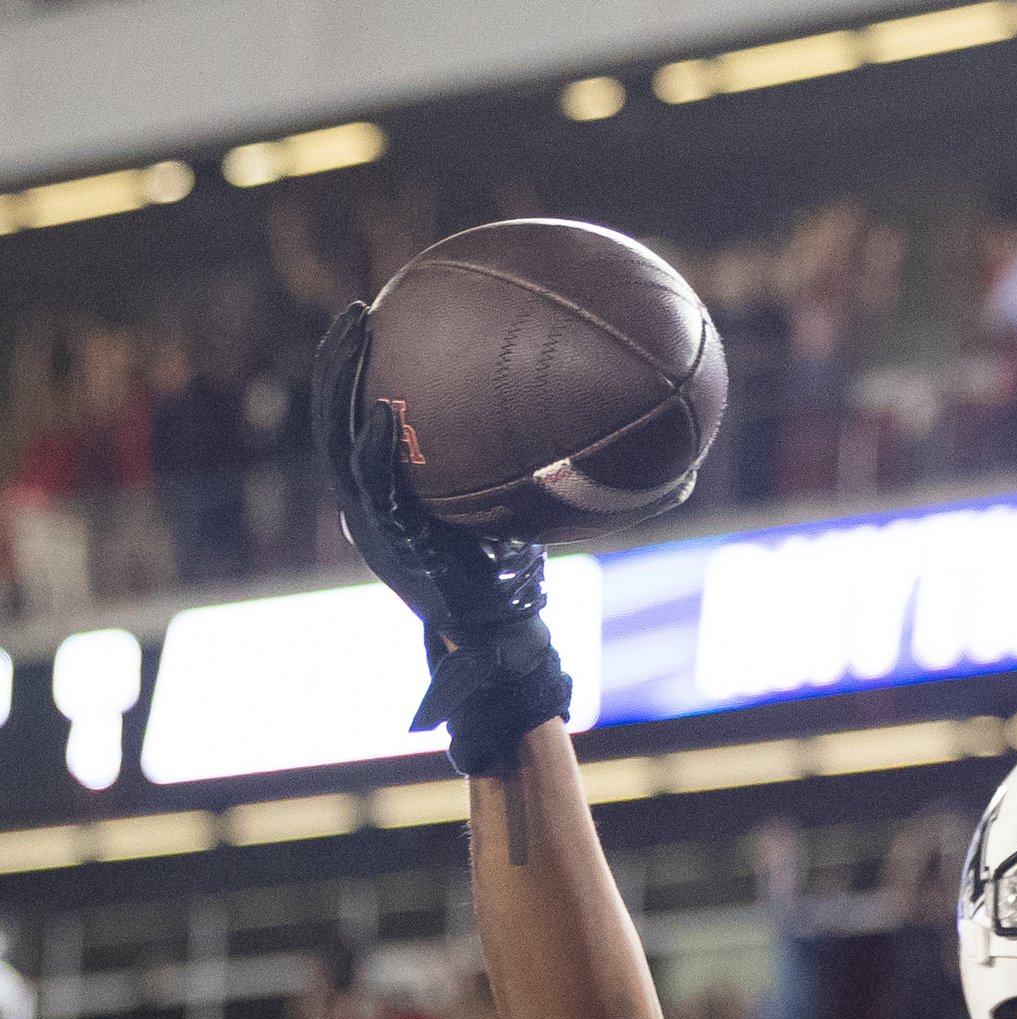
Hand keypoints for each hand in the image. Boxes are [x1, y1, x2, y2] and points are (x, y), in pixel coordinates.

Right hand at [312, 306, 570, 774]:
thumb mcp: (519, 515)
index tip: (377, 320)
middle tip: (358, 313)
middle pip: (341, 419)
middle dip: (341, 363)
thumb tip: (620, 435)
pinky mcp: (388, 549)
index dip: (361, 372)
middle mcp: (375, 504)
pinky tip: (383, 414)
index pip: (364, 420)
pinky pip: (372, 491)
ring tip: (355, 336)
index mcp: (394, 493)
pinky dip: (371, 451)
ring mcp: (376, 525)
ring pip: (339, 444)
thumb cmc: (516, 586)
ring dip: (340, 388)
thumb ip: (533, 468)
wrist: (504, 649)